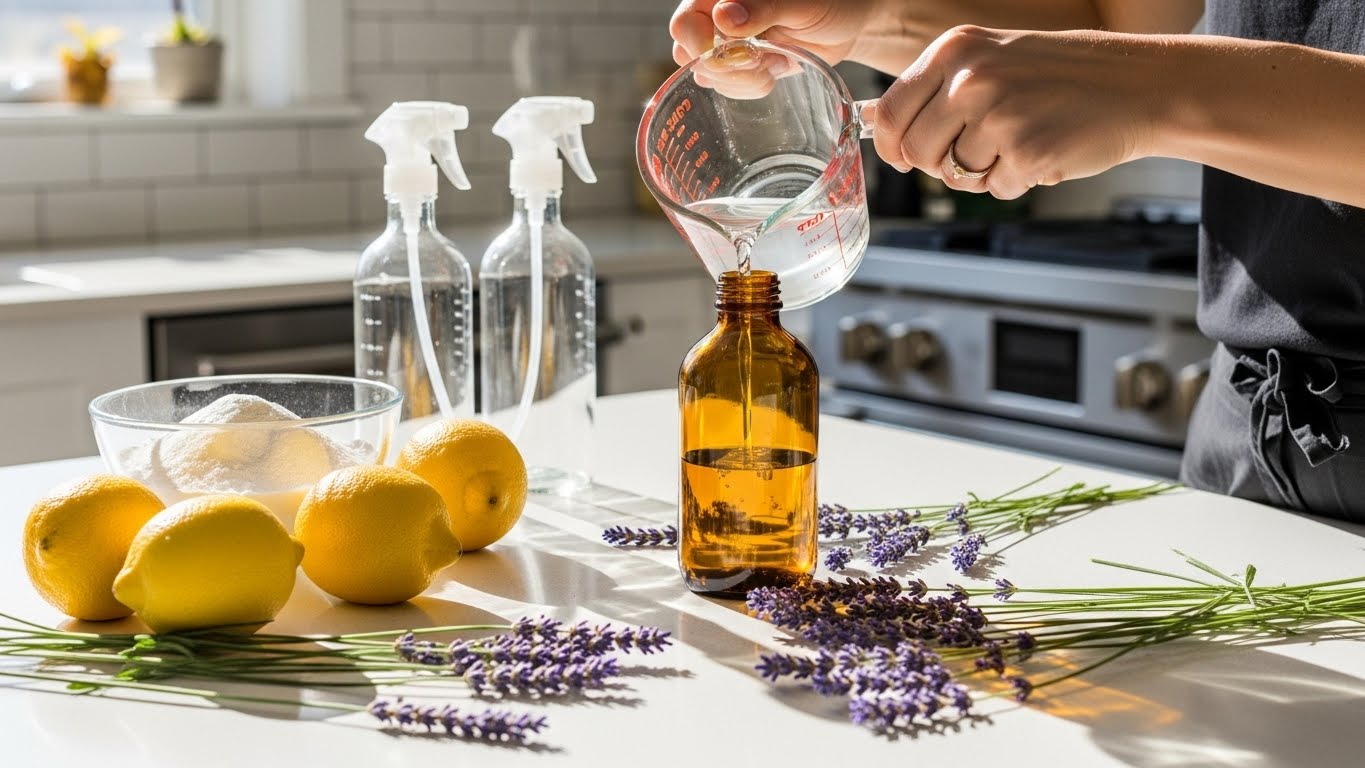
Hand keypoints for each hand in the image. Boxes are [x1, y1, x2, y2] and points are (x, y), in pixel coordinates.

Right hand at [669, 0, 881, 66]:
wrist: (849, 24)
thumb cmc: (828, 1)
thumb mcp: (799, 3)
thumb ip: (762, 7)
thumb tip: (723, 16)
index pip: (687, 20)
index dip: (695, 42)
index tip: (717, 56)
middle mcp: (719, 18)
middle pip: (689, 52)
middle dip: (723, 67)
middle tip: (759, 62)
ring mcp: (728, 45)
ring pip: (709, 74)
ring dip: (740, 79)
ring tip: (774, 64)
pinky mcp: (742, 67)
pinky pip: (729, 87)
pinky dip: (749, 88)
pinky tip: (775, 71)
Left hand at [871, 26, 1160, 199]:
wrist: (1139, 83)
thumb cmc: (1064, 75)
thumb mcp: (991, 59)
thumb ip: (936, 88)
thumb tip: (875, 120)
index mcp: (954, 50)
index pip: (892, 113)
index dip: (894, 146)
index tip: (905, 157)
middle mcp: (970, 78)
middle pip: (918, 152)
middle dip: (941, 164)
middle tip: (979, 150)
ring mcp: (997, 115)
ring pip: (957, 174)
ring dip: (985, 171)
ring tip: (1022, 140)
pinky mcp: (1025, 151)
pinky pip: (996, 188)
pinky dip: (1017, 179)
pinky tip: (1045, 149)